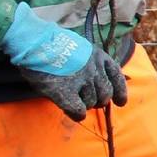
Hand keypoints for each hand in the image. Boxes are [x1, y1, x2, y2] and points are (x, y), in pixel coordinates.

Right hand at [1, 3, 127, 120]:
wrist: (35, 42)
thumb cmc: (53, 45)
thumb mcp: (80, 48)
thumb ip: (91, 63)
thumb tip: (95, 81)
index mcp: (99, 56)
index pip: (117, 76)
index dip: (120, 92)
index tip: (120, 103)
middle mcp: (94, 69)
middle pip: (106, 94)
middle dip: (99, 101)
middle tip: (88, 101)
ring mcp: (81, 80)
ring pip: (91, 103)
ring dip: (85, 106)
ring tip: (74, 101)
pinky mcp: (65, 91)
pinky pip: (78, 110)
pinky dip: (76, 114)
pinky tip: (72, 112)